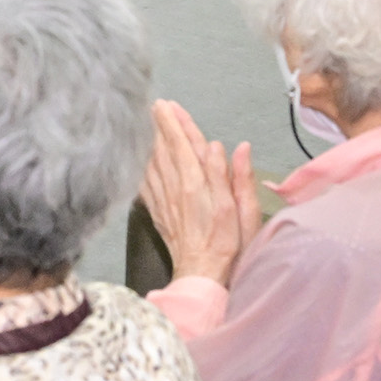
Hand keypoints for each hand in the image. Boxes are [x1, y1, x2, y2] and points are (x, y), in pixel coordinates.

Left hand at [141, 101, 258, 285]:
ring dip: (151, 140)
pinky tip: (140, 158)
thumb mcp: (240, 210)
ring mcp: (164, 201)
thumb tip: (225, 146)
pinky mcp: (158, 212)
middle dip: (160, 125)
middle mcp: (177, 189)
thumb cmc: (229, 244)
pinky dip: (142, 165)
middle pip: (166, 149)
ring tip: (147, 122)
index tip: (168, 105)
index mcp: (198, 185)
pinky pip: (145, 182)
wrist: (202, 274)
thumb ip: (232, 177)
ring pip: (153, 163)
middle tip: (155, 105)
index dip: (177, 124)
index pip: (185, 146)